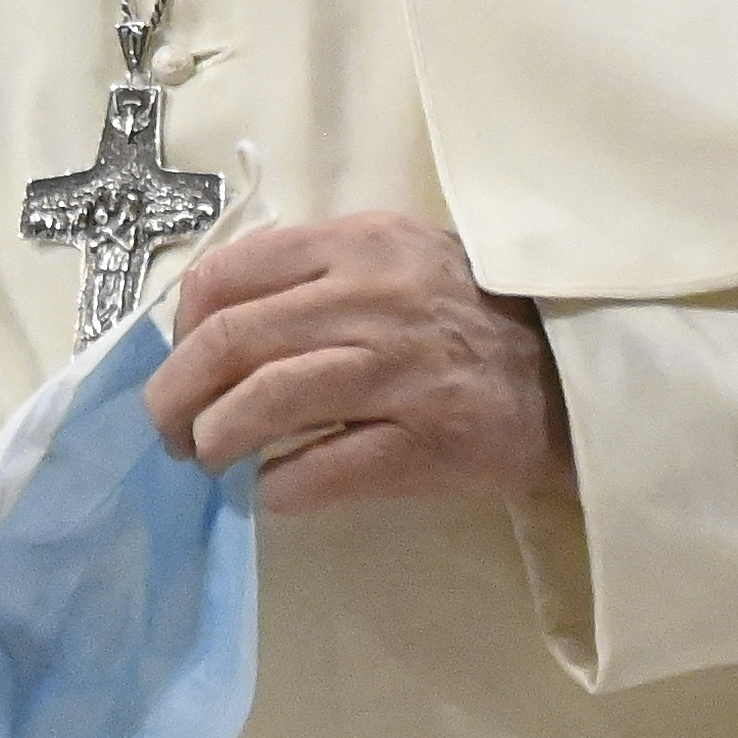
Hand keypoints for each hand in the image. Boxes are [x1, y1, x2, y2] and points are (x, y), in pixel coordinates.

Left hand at [144, 211, 573, 513]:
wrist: (571, 369)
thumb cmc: (466, 310)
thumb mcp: (392, 254)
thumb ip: (312, 270)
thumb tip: (211, 319)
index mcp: (354, 245)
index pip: (228, 275)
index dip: (181, 325)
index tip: (176, 357)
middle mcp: (370, 300)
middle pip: (232, 341)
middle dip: (176, 391)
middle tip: (166, 426)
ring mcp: (398, 373)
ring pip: (267, 402)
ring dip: (216, 437)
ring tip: (206, 457)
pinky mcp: (425, 443)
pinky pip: (324, 469)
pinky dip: (280, 486)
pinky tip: (268, 492)